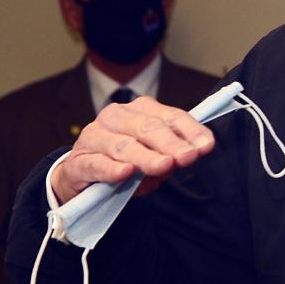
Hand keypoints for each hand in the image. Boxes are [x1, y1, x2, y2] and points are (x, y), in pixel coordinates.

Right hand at [51, 96, 215, 203]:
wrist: (82, 173)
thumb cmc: (126, 159)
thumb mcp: (154, 154)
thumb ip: (171, 153)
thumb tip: (188, 155)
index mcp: (141, 110)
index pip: (171, 117)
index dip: (190, 131)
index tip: (206, 146)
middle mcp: (117, 117)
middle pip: (148, 128)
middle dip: (171, 143)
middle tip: (188, 157)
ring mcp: (95, 136)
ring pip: (124, 145)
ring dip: (146, 156)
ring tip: (163, 166)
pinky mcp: (78, 161)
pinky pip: (97, 164)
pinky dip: (112, 169)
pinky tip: (126, 173)